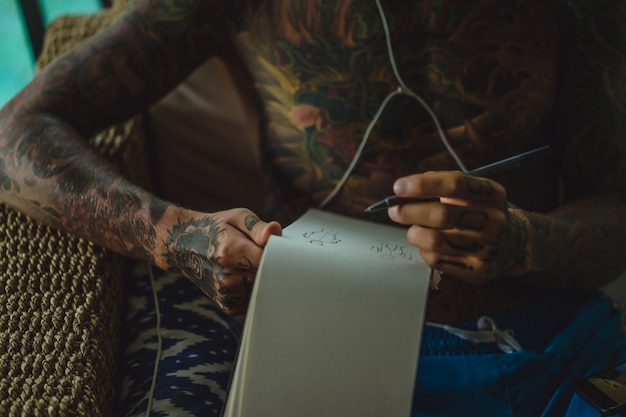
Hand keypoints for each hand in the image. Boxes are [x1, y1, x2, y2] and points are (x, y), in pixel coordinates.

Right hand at [161, 208, 281, 314]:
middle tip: (266, 255)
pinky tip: (247, 276)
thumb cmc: (216, 229)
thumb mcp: (238, 218)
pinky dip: (256, 290)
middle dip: (273, 268)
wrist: (186, 247)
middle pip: (268, 278)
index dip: (280, 256)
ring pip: (264, 291)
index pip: (269, 260)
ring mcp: (227, 294)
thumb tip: (275, 232)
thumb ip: (258, 227)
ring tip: (251, 264)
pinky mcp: (228, 305)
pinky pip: (255, 300)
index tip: (282, 250)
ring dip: (265, 280)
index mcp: (230, 251)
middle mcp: (227, 276)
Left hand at [388, 171, 529, 283]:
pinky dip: (424, 251)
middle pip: (442, 215)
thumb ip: (440, 186)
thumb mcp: (470, 194)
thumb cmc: (478, 212)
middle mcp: (494, 221)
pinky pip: (437, 260)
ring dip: (415, 233)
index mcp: (492, 195)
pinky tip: (429, 245)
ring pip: (435, 240)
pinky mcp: (478, 270)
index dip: (422, 185)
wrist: (511, 244)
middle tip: (394, 211)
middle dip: (410, 212)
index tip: (398, 187)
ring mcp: (488, 248)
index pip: (454, 184)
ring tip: (413, 230)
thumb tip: (403, 190)